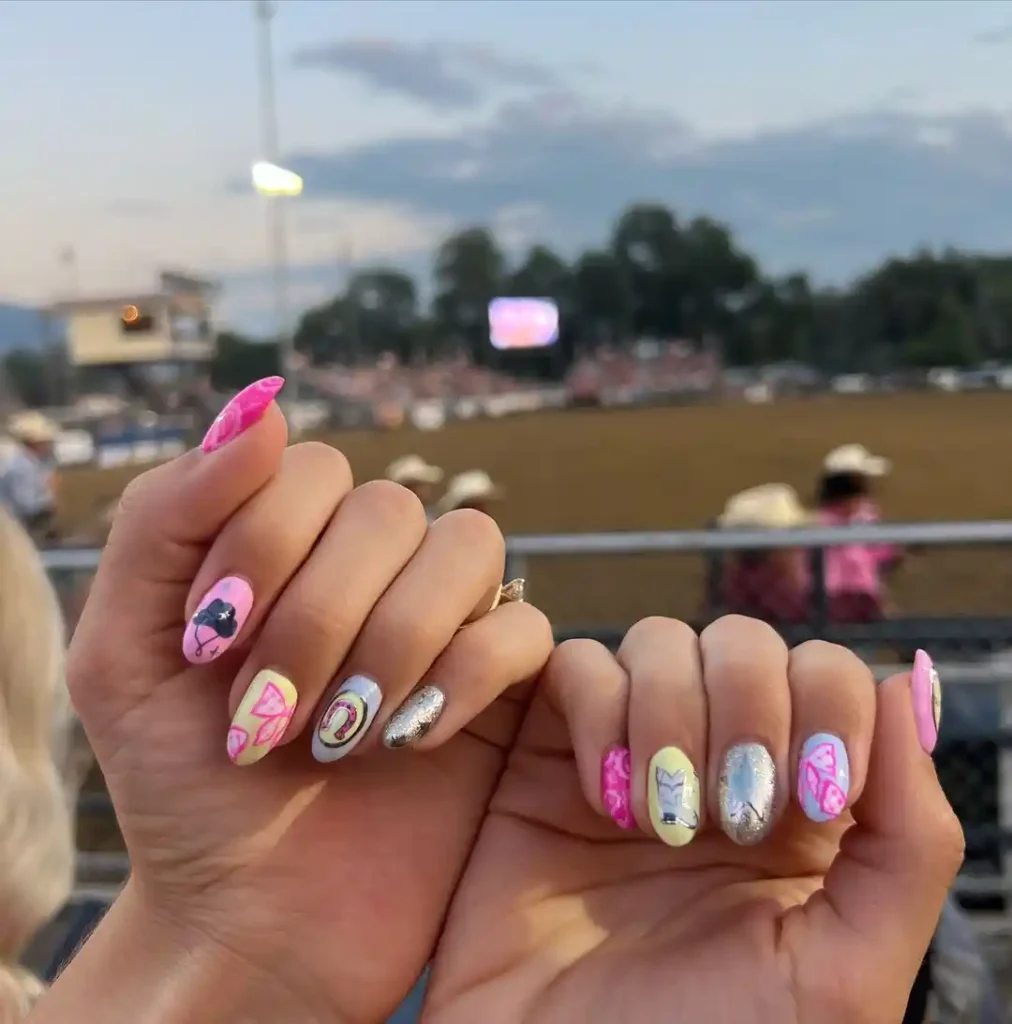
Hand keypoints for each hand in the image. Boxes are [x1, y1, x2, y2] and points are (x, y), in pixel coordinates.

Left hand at [52, 380, 553, 1021]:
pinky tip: (408, 742)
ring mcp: (443, 618)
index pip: (307, 466)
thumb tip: (264, 403)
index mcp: (288, 543)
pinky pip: (524, 629)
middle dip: (319, 616)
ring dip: (394, 642)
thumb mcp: (125, 650)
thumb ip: (167, 516)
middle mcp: (371, 566)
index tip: (213, 639)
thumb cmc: (181, 787)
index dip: (264, 540)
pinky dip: (464, 678)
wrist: (254, 920)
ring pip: (467, 547)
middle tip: (268, 716)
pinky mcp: (503, 683)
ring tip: (338, 735)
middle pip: (389, 507)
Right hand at [427, 616, 961, 1023]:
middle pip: (744, 642)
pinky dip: (595, 709)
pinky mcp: (551, 747)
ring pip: (660, 640)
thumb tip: (908, 687)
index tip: (816, 795)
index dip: (829, 707)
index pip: (830, 676)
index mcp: (799, 801)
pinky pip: (576, 667)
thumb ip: (908, 838)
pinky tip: (603, 798)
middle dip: (746, 706)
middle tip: (730, 814)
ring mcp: (632, 745)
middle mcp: (717, 757)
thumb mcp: (845, 972)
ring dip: (669, 711)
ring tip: (662, 820)